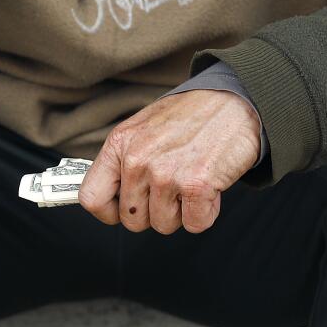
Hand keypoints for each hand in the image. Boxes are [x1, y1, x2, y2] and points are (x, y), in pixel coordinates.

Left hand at [79, 90, 262, 234]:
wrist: (234, 101)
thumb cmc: (191, 116)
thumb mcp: (143, 129)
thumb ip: (124, 160)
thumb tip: (111, 197)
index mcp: (120, 144)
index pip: (91, 198)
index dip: (110, 212)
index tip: (126, 208)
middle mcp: (138, 159)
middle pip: (132, 220)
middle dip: (155, 212)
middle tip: (173, 188)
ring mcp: (166, 173)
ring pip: (164, 225)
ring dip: (182, 212)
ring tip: (192, 181)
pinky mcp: (197, 185)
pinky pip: (195, 224)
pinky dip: (206, 212)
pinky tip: (210, 187)